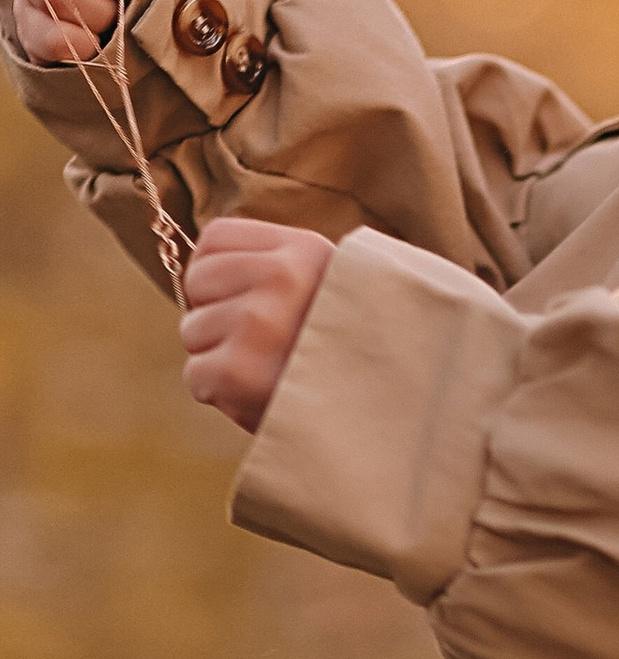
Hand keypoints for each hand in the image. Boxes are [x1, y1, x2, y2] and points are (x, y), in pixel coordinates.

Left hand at [178, 217, 334, 431]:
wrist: (387, 420)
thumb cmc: (350, 359)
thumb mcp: (331, 290)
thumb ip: (277, 268)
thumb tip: (204, 268)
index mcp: (306, 251)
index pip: (214, 238)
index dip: (219, 275)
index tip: (249, 302)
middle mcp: (282, 278)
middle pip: (197, 282)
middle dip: (216, 316)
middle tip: (263, 347)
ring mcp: (258, 323)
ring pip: (191, 331)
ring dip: (219, 359)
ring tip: (268, 374)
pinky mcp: (237, 371)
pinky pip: (195, 375)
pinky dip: (219, 394)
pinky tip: (259, 399)